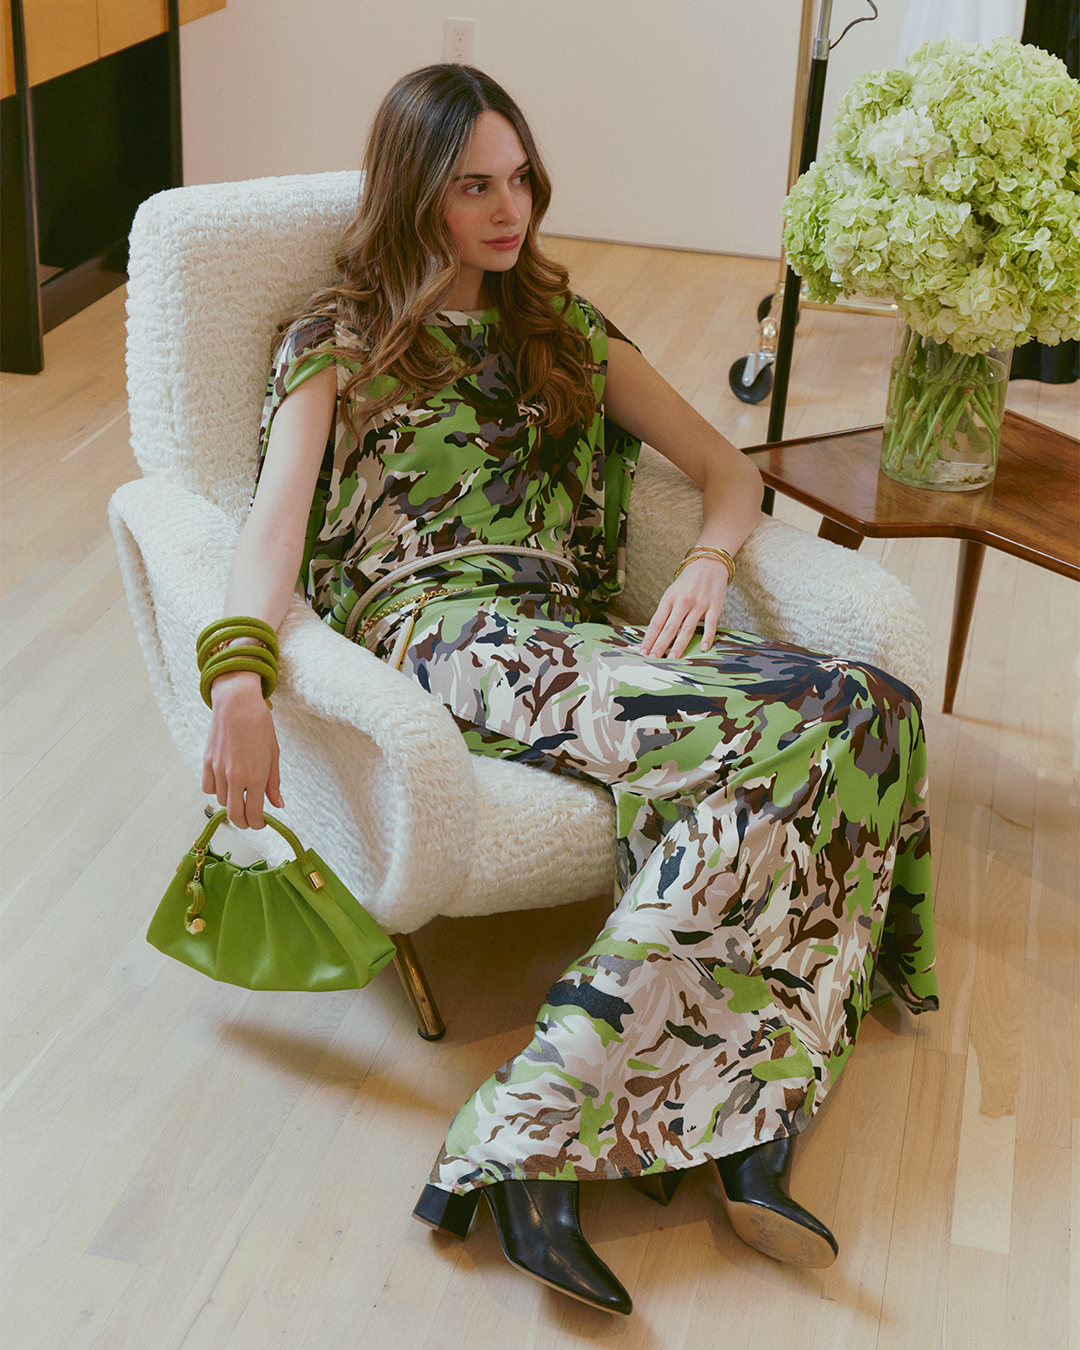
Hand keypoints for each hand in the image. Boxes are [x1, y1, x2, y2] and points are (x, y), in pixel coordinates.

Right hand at [201, 671, 283, 828]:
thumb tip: (278, 805)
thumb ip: (274, 783)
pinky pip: (208, 788)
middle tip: (250, 820)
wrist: (237, 704)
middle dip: (244, 822)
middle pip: (236, 815)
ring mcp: (218, 770)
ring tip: (241, 793)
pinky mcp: (206, 763)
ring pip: (222, 802)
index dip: (259, 824)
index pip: (255, 814)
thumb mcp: (274, 754)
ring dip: (232, 803)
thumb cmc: (260, 726)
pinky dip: (216, 790)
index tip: (262, 823)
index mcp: (256, 776)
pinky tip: (226, 782)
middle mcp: (236, 777)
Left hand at [641, 557, 728, 658]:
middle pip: (669, 627)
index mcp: (669, 599)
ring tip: (672, 658)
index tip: (643, 651)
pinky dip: (707, 636)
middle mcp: (683, 602)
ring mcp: (699, 604)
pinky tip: (703, 648)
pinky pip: (710, 624)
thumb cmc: (687, 583)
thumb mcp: (672, 593)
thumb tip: (657, 635)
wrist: (709, 563)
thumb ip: (666, 612)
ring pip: (687, 628)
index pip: (656, 622)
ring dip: (679, 645)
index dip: (649, 638)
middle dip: (660, 644)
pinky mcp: (714, 606)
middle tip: (654, 658)